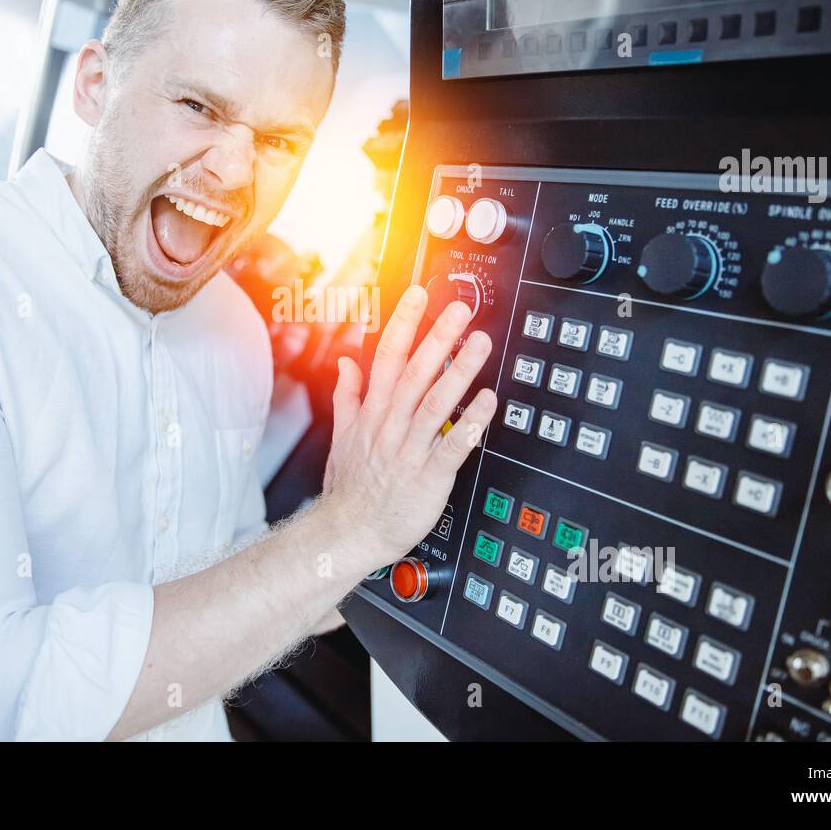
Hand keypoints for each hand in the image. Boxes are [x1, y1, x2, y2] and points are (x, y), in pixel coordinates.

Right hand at [321, 284, 496, 569]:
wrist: (349, 533)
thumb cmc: (350, 488)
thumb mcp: (343, 436)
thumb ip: (348, 396)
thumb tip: (346, 364)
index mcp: (373, 413)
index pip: (387, 358)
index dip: (404, 325)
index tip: (419, 296)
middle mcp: (390, 426)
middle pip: (415, 373)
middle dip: (438, 339)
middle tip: (460, 311)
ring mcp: (409, 450)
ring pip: (435, 404)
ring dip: (459, 372)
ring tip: (480, 345)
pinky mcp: (428, 476)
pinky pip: (451, 446)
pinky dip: (469, 424)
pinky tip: (487, 402)